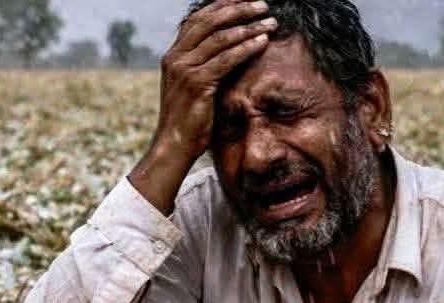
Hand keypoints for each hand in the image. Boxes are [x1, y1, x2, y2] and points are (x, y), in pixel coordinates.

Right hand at [130, 1, 275, 213]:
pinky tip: (262, 42)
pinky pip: (226, 59)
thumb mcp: (193, 90)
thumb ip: (204, 70)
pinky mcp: (197, 83)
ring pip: (221, 37)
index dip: (222, 6)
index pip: (198, 19)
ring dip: (248, 26)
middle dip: (238, 9)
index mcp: (173, 56)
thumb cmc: (187, 124)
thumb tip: (228, 57)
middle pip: (210, 20)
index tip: (244, 2)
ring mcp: (185, 69)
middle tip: (262, 5)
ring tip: (270, 22)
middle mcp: (176, 57)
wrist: (173, 148)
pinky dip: (246, 48)